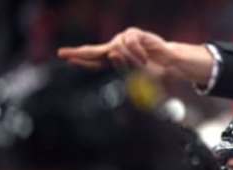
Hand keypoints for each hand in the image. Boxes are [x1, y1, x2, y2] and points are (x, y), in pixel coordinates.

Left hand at [58, 27, 173, 69]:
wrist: (170, 63)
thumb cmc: (153, 70)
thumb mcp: (136, 74)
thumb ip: (122, 66)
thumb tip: (111, 52)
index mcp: (114, 60)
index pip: (94, 60)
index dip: (79, 58)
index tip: (64, 56)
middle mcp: (116, 48)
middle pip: (94, 50)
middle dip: (79, 53)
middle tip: (62, 54)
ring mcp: (124, 39)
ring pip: (117, 49)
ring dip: (130, 60)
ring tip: (144, 64)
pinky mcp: (133, 33)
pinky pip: (129, 43)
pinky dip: (138, 53)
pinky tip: (146, 57)